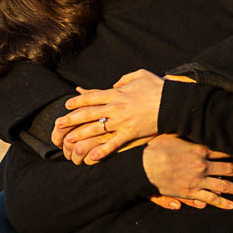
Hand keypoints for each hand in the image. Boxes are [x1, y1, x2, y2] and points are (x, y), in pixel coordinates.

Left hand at [52, 70, 192, 164]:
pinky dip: (102, 151)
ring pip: (96, 129)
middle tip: (58, 124)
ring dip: (80, 134)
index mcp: (116, 93)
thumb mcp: (139, 75)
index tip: (67, 105)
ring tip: (67, 140)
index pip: (91, 97)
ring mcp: (122, 122)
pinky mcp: (131, 134)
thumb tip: (114, 84)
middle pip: (88, 113)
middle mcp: (116, 107)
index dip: (77, 101)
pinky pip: (113, 144)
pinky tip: (91, 157)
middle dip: (71, 119)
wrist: (174, 103)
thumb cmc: (158, 87)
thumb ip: (124, 79)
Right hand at [141, 135, 232, 209]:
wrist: (142, 166)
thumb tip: (194, 119)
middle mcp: (202, 165)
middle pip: (228, 168)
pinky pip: (210, 198)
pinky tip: (232, 205)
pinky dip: (222, 202)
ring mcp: (197, 180)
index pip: (223, 151)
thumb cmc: (154, 148)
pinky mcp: (190, 192)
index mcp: (199, 149)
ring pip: (223, 185)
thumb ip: (186, 131)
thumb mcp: (171, 134)